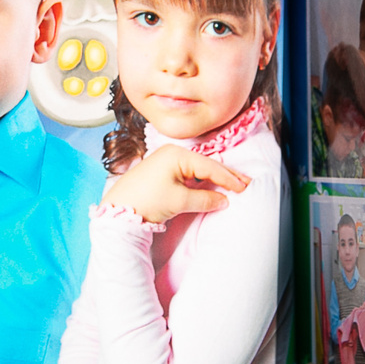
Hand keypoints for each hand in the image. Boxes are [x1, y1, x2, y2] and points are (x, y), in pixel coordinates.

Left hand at [105, 144, 249, 224]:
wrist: (118, 210)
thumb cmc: (146, 200)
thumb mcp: (179, 201)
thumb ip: (204, 199)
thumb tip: (223, 200)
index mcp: (177, 155)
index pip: (210, 166)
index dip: (229, 178)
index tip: (245, 187)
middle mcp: (172, 153)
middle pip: (206, 165)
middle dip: (226, 176)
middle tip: (246, 184)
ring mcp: (167, 161)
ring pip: (199, 170)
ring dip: (216, 179)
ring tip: (234, 186)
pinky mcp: (163, 172)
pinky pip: (189, 174)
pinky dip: (203, 181)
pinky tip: (213, 187)